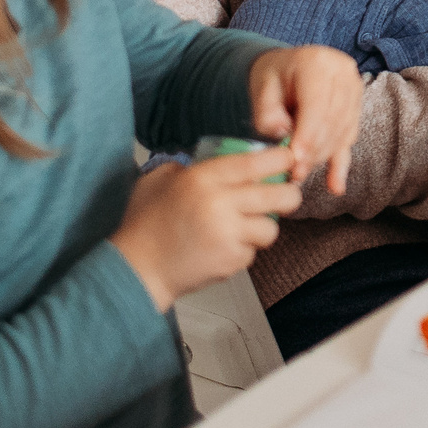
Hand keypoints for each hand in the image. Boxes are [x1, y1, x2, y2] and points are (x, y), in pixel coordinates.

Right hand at [109, 150, 299, 310]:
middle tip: (286, 195)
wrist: (137, 269)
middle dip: (290, 195)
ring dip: (263, 228)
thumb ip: (186, 165)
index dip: (280, 159)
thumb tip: (213, 157)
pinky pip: (252, 252)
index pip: (254, 163)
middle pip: (278, 195)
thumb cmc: (145, 225)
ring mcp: (227, 235)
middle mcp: (219, 204)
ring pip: (271, 227)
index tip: (289, 158)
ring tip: (245, 228)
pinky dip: (244, 250)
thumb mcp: (159, 180)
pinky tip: (223, 248)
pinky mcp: (230, 261)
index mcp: (202, 179)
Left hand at [247, 46, 364, 192]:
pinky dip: (340, 163)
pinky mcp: (356, 106)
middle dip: (313, 151)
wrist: (288, 66)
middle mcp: (342, 73)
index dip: (308, 134)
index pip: (317, 104)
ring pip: (342, 131)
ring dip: (322, 157)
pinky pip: (350, 137)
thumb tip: (282, 133)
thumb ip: (267, 112)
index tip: (296, 159)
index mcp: (317, 62)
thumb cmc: (273, 76)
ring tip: (301, 174)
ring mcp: (354, 89)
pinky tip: (335, 186)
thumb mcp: (261, 88)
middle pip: (333, 119)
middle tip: (294, 173)